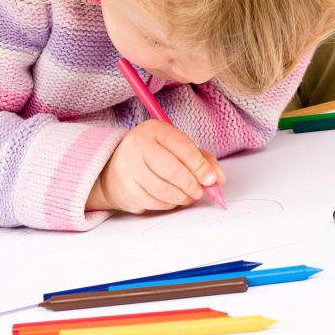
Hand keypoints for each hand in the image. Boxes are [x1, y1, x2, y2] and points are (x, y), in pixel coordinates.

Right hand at [86, 120, 225, 213]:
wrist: (115, 168)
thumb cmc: (154, 156)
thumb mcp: (176, 148)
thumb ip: (201, 159)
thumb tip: (218, 179)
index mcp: (154, 130)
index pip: (182, 147)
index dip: (200, 165)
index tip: (211, 179)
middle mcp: (138, 146)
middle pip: (171, 170)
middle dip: (191, 184)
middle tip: (200, 192)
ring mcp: (129, 169)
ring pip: (163, 190)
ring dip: (182, 197)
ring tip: (189, 197)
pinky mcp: (126, 190)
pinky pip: (154, 203)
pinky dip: (168, 204)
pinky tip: (172, 199)